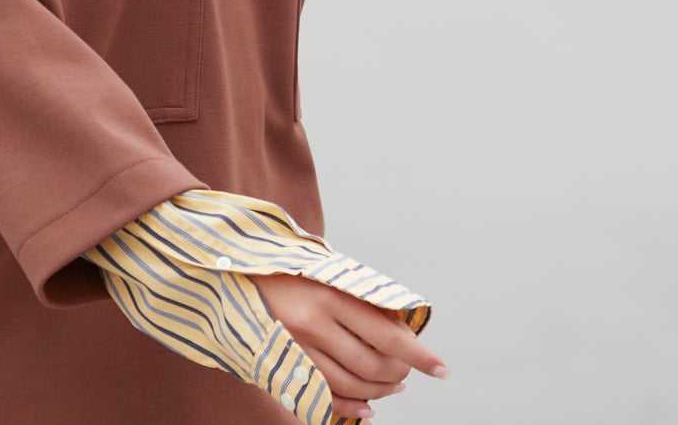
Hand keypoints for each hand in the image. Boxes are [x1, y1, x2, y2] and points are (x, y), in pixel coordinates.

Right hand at [252, 272, 446, 419]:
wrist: (237, 272)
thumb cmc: (290, 266)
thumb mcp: (328, 269)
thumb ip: (362, 294)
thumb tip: (403, 323)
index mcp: (330, 293)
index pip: (387, 334)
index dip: (418, 355)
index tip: (440, 368)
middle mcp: (314, 324)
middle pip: (371, 366)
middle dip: (400, 374)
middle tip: (409, 371)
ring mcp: (296, 348)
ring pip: (350, 386)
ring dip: (380, 392)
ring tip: (394, 385)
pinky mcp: (281, 366)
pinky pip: (324, 398)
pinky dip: (351, 409)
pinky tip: (368, 408)